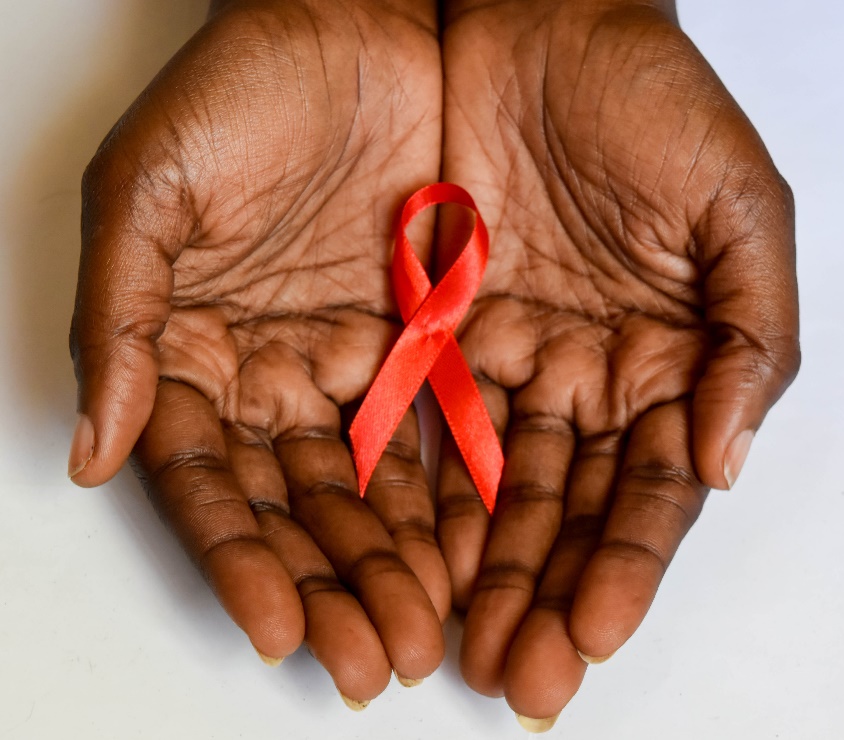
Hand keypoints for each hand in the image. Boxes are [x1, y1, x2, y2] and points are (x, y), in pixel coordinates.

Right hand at [69, 0, 447, 701]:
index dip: (240, 558)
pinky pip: (445, 429)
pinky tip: (473, 557)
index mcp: (199, 352)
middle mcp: (277, 372)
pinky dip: (456, 495)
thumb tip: (93, 451)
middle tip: (374, 661)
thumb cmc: (241, 91)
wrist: (356, 25)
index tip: (276, 628)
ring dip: (398, 564)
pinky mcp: (431, 339)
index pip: (215, 482)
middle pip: (302, 504)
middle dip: (335, 586)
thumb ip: (121, 321)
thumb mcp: (150, 191)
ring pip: (377, 485)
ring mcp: (356, 361)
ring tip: (428, 635)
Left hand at [438, 0, 798, 722]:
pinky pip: (427, 424)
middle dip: (545, 594)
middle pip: (567, 509)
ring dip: (483, 569)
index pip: (646, 489)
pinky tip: (411, 559)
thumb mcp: (738, 207)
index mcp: (664, 362)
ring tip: (462, 646)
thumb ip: (752, 336)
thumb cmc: (649, 101)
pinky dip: (421, 493)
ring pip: (495, 487)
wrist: (537, 26)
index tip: (593, 633)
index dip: (625, 565)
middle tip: (519, 676)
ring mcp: (510, 360)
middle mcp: (587, 376)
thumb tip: (724, 462)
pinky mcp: (436, 332)